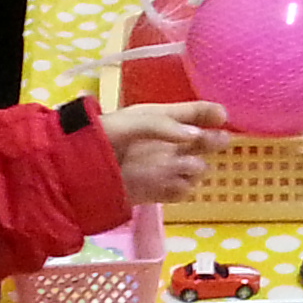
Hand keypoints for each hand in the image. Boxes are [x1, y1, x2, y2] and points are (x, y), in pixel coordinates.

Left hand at [103, 100, 231, 200]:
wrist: (79, 170)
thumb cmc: (104, 136)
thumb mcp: (133, 122)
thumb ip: (163, 126)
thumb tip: (195, 135)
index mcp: (161, 118)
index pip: (193, 112)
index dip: (210, 112)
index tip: (223, 116)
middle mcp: (167, 142)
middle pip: (201, 140)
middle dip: (213, 140)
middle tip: (219, 140)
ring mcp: (164, 167)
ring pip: (196, 167)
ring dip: (196, 166)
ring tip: (186, 164)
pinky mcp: (158, 190)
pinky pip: (181, 190)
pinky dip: (182, 188)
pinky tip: (174, 184)